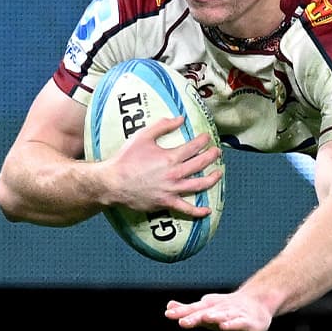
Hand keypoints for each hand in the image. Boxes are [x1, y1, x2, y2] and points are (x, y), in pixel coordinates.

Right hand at [103, 115, 221, 216]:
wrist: (113, 182)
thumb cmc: (126, 159)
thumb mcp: (142, 136)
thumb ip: (162, 126)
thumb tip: (180, 118)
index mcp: (170, 157)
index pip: (194, 147)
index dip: (203, 141)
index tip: (207, 137)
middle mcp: (174, 174)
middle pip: (200, 164)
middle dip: (212, 156)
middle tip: (217, 151)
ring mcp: (172, 190)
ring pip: (199, 185)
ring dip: (212, 179)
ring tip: (218, 173)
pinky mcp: (166, 203)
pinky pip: (186, 209)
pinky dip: (198, 211)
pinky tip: (207, 210)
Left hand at [164, 292, 272, 330]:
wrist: (257, 303)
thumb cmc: (226, 308)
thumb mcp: (207, 309)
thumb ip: (188, 310)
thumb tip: (168, 308)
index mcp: (209, 306)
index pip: (193, 309)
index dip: (182, 312)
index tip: (168, 314)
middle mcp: (220, 308)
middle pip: (206, 312)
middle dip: (195, 317)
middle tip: (182, 321)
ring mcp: (233, 313)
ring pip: (222, 315)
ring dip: (214, 316)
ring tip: (205, 318)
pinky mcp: (246, 321)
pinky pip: (238, 322)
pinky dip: (231, 323)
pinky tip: (225, 326)